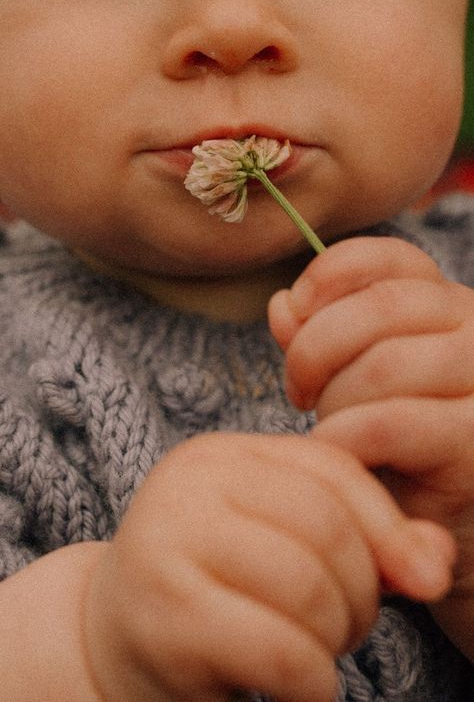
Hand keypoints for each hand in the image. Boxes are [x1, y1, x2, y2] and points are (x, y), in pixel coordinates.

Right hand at [82, 432, 452, 701]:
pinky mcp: (163, 617)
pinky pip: (279, 649)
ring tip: (321, 652)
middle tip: (349, 626)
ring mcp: (167, 544)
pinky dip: (313, 681)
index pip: (331, 469)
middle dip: (362, 590)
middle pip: (325, 526)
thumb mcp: (283, 543)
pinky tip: (302, 687)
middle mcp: (187, 483)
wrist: (114, 637)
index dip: (388, 527)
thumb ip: (362, 539)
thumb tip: (435, 564)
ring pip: (308, 587)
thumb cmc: (214, 587)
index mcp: (219, 455)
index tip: (415, 578)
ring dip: (338, 636)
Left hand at [269, 236, 473, 657]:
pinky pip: (388, 423)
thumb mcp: (354, 384)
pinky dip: (342, 438)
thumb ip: (320, 340)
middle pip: (380, 307)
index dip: (329, 275)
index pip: (392, 258)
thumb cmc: (394, 451)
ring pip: (384, 365)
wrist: (443, 531)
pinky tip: (333, 455)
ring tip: (329, 431)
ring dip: (334, 403)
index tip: (293, 313)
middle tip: (298, 393)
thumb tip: (281, 304)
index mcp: (449, 308)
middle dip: (315, 349)